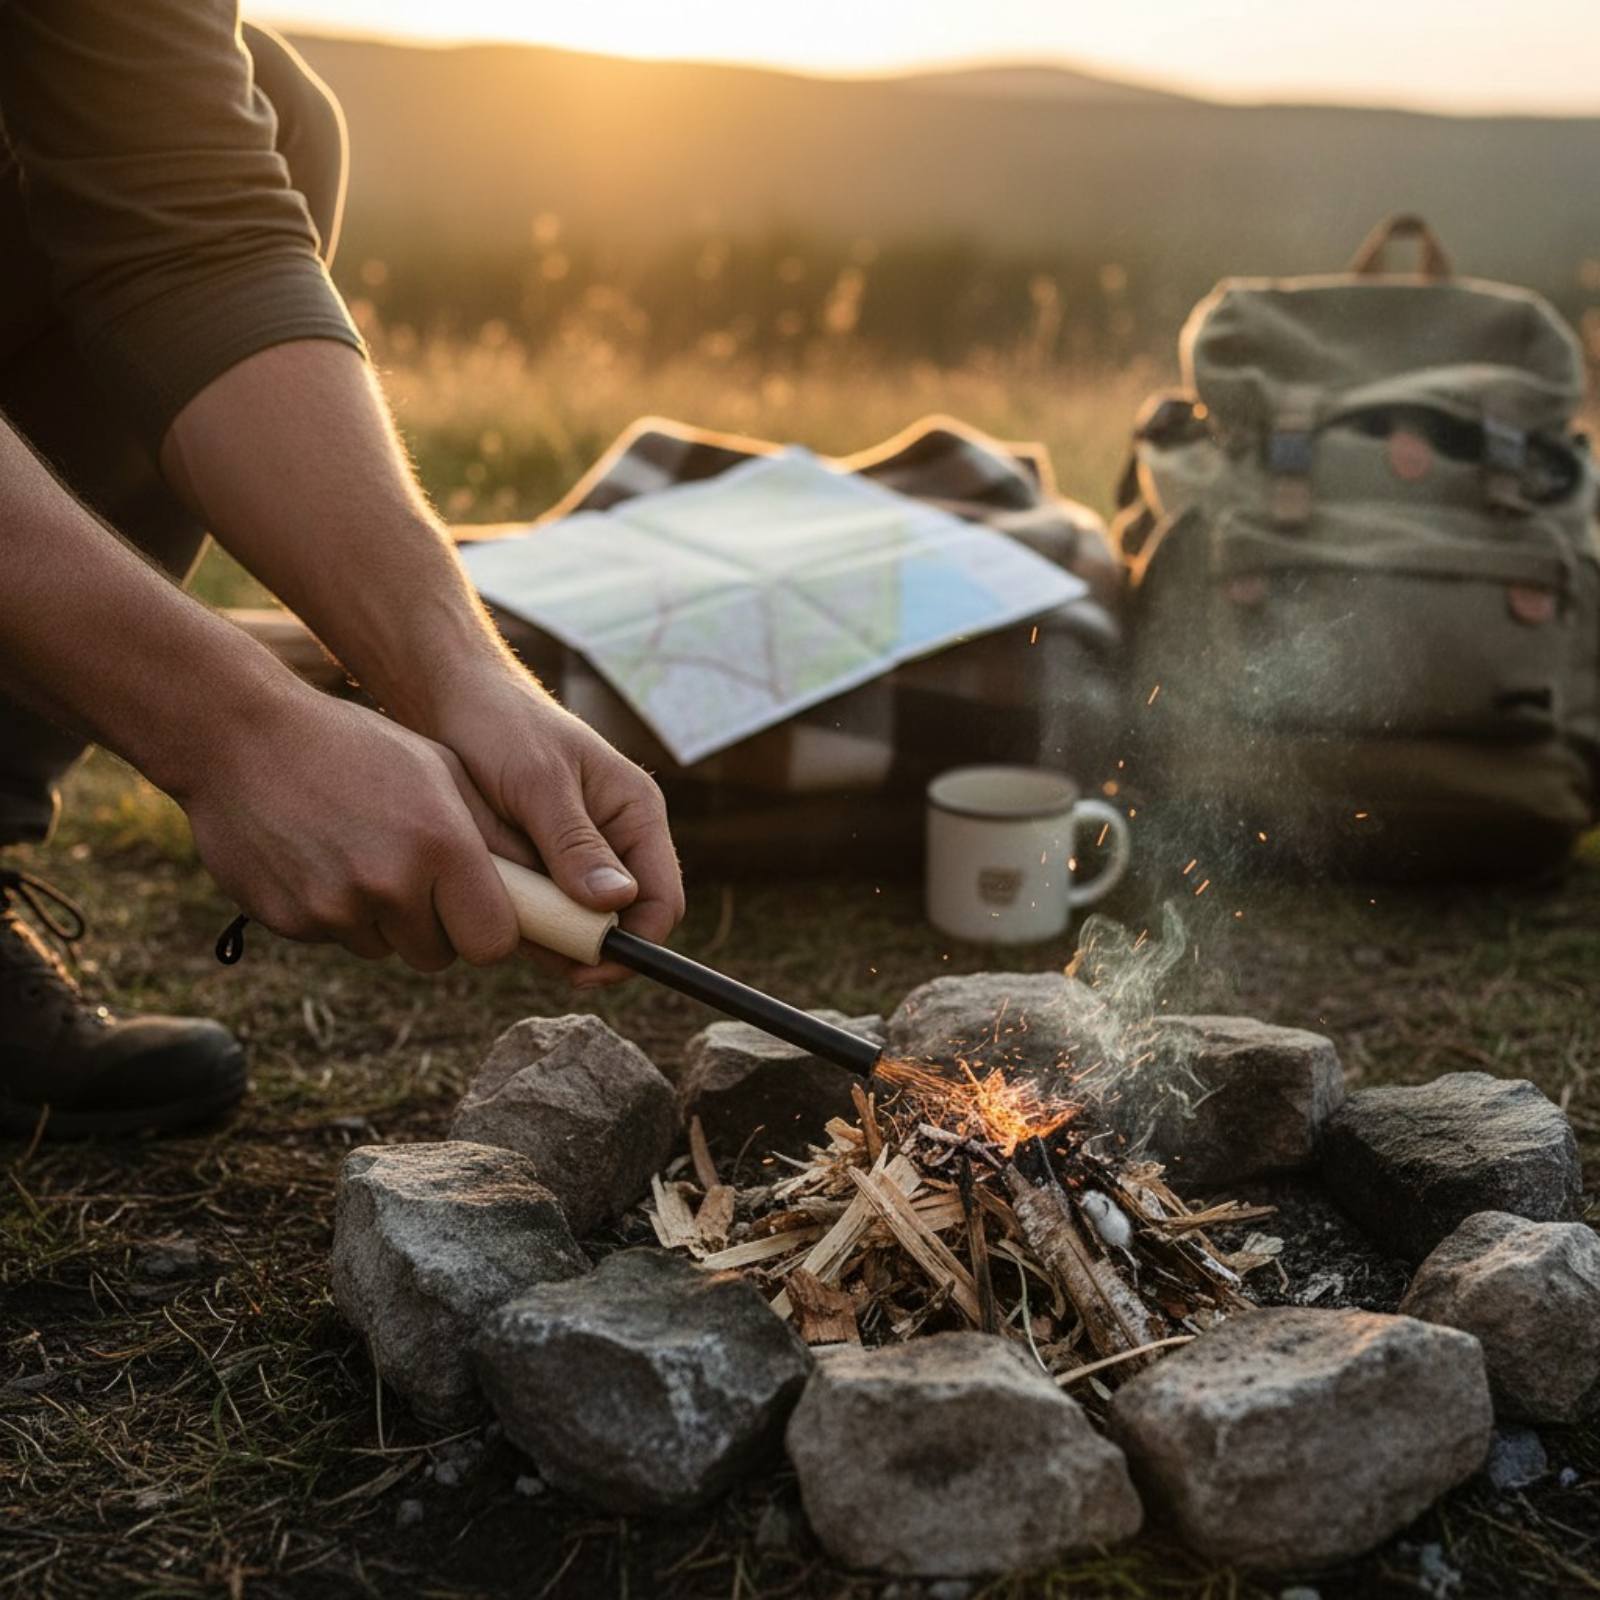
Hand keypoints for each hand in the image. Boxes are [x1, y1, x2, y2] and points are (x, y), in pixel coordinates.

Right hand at [180, 684, 526, 972]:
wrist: (239, 736)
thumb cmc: (357, 746)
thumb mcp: (440, 770)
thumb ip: (493, 837)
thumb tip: (546, 889)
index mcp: (441, 846)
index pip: (493, 943)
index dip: (490, 932)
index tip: (482, 912)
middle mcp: (390, 885)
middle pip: (438, 955)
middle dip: (436, 927)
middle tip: (416, 877)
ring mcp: (333, 908)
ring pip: (383, 948)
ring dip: (382, 919)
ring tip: (361, 853)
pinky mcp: (288, 922)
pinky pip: (333, 937)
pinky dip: (333, 911)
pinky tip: (318, 856)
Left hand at [421, 666, 684, 986]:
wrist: (450, 699)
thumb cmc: (499, 725)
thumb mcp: (536, 782)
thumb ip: (574, 843)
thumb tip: (618, 903)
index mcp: (637, 814)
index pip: (662, 902)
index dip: (633, 946)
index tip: (583, 968)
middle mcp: (618, 838)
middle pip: (623, 921)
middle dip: (582, 945)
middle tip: (528, 948)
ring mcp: (582, 852)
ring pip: (581, 922)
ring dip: (548, 933)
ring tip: (501, 920)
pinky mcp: (545, 861)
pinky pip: (548, 909)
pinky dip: (524, 918)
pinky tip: (490, 906)